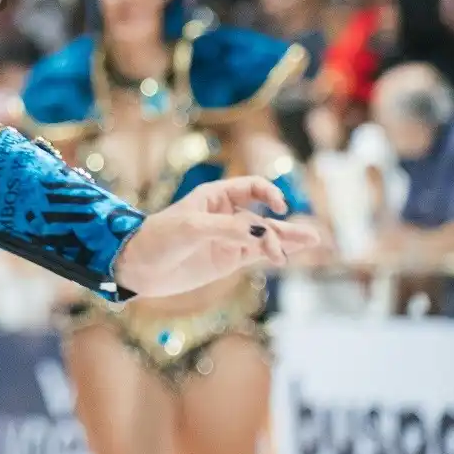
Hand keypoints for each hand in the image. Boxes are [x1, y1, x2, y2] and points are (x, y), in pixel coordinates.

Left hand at [111, 177, 320, 297]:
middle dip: (285, 226)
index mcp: (214, 197)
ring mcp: (228, 238)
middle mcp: (225, 215)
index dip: (267, 193)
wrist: (138, 266)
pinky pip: (257, 253)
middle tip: (312, 238)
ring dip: (287, 240)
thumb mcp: (191, 228)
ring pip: (265, 237)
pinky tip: (292, 254)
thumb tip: (263, 234)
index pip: (250, 187)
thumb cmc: (159, 238)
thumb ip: (228, 230)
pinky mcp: (227, 259)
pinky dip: (275, 252)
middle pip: (262, 216)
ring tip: (315, 242)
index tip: (278, 207)